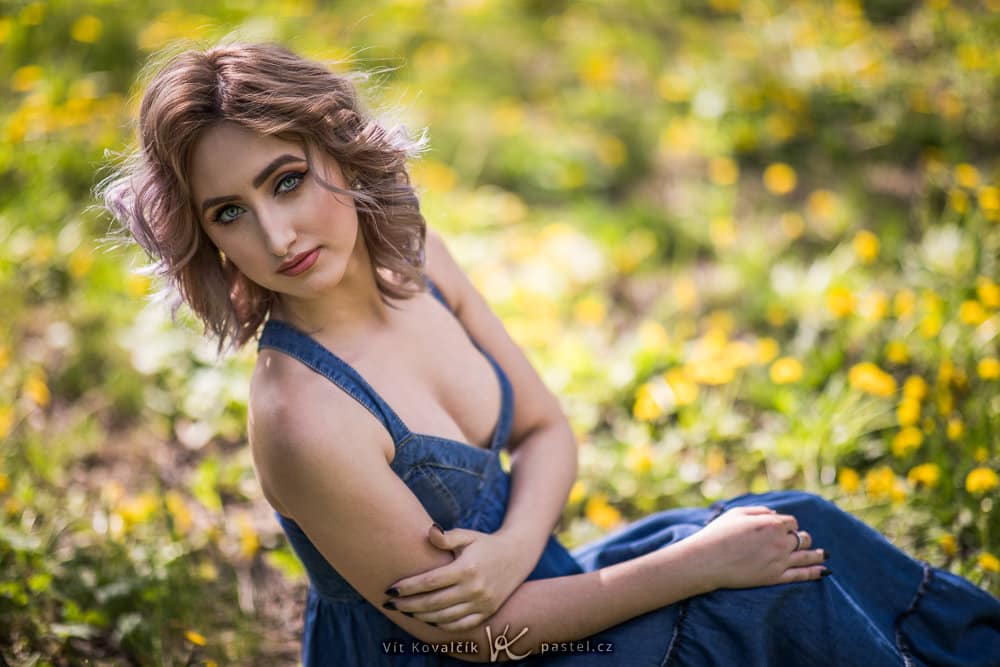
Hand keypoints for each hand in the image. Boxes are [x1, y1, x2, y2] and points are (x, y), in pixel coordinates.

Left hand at [383, 525, 531, 631]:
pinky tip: (428, 619)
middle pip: (433, 603)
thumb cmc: (484, 544)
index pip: (430, 582)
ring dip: (421, 616)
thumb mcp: (467, 535)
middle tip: (391, 604)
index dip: (408, 588)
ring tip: (406, 611)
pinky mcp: (486, 613)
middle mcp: (475, 589)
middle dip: (408, 605)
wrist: (517, 556)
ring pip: (444, 617)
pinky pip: (459, 625)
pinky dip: (441, 625)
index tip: (390, 590)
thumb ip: (446, 536)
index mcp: (467, 568)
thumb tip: (429, 531)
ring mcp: (481, 603)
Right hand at [689, 505, 828, 591]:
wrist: (707, 560)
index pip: (791, 522)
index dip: (788, 525)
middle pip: (801, 538)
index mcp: (771, 523)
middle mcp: (780, 542)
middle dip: (801, 538)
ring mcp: (780, 561)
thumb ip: (760, 511)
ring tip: (825, 555)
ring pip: (807, 556)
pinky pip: (802, 575)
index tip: (783, 528)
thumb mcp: (737, 514)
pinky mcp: (775, 577)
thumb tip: (776, 514)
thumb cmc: (718, 534)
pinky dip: (815, 572)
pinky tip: (824, 572)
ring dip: (817, 554)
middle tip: (801, 540)